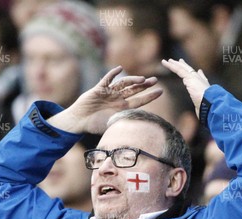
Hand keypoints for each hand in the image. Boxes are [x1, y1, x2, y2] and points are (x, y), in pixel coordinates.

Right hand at [47, 66, 162, 133]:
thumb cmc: (95, 125)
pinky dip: (113, 74)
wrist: (79, 121)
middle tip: (155, 80)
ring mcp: (109, 92)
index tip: (161, 91)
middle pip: (134, 90)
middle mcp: (117, 98)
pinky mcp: (99, 88)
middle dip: (145, 85)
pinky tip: (119, 69)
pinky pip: (107, 79)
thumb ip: (124, 123)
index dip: (150, 96)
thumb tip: (139, 127)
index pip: (139, 101)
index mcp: (122, 108)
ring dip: (132, 80)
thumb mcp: (113, 125)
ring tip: (142, 79)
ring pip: (123, 83)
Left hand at [161, 58, 209, 117]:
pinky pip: (178, 69)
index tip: (198, 71)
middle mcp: (200, 80)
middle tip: (180, 61)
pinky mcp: (189, 77)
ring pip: (183, 69)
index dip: (198, 74)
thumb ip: (202, 109)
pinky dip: (171, 66)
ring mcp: (194, 77)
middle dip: (185, 66)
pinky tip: (165, 62)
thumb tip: (202, 115)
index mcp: (204, 86)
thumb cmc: (208, 109)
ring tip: (168, 61)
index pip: (200, 78)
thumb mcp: (204, 109)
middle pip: (190, 71)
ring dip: (175, 64)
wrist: (211, 103)